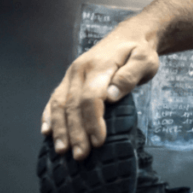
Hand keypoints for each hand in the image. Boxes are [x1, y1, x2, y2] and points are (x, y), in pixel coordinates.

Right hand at [41, 27, 159, 160]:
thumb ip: (129, 77)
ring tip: (62, 151)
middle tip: (80, 156)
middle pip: (73, 105)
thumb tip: (111, 96)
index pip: (91, 98)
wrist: (129, 36)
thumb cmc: (139, 52)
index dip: (92, 121)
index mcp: (99, 66)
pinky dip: (48, 116)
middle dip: (75, 133)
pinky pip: (54, 99)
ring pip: (59, 104)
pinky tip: (47, 132)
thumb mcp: (145, 61)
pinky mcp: (69, 80)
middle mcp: (80, 70)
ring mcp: (71, 75)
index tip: (98, 141)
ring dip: (60, 129)